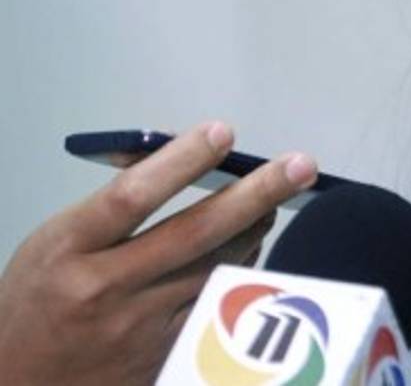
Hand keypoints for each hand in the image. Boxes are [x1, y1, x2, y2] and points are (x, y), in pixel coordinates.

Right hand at [0, 122, 317, 385]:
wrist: (20, 380)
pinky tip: (253, 244)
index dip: (181, 161)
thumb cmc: (41, 298)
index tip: (223, 132)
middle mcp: (105, 289)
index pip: (131, 197)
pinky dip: (245, 267)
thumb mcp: (58, 238)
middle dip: (257, 194)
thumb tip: (180, 151)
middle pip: (196, 233)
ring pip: (221, 268)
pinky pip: (222, 301)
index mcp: (68, 249)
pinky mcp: (166, 354)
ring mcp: (140, 327)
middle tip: (300, 166)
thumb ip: (113, 201)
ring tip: (277, 198)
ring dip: (258, 228)